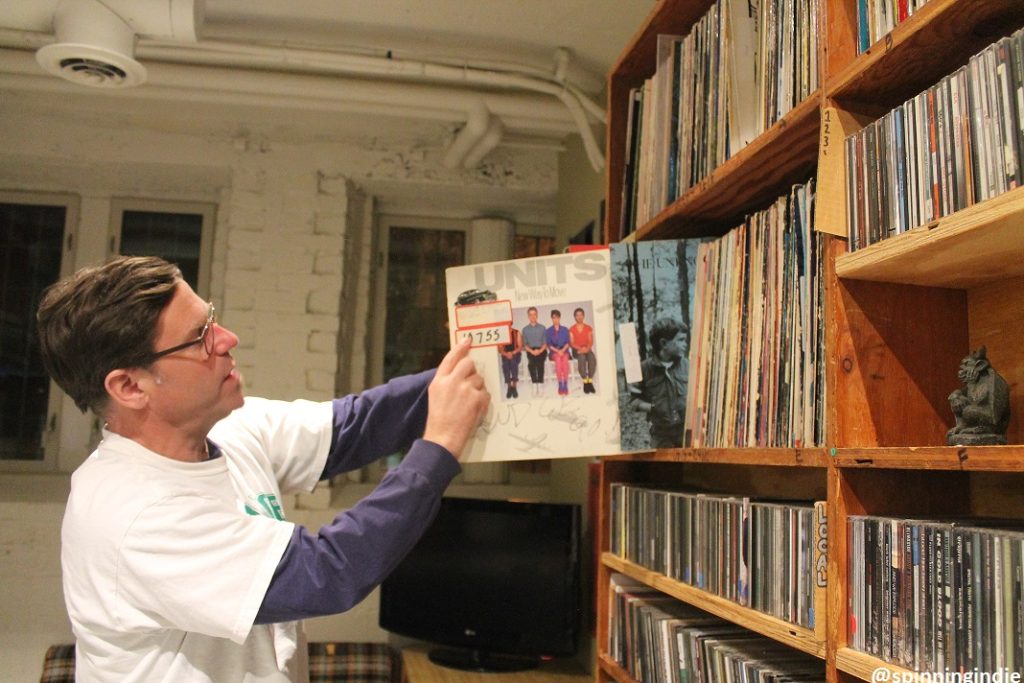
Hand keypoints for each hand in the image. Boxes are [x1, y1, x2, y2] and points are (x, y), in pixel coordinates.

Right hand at [423, 337, 489, 458]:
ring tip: (468, 403)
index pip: (450, 358)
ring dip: (477, 388)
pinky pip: (486, 393)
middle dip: (472, 371)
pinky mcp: (477, 398)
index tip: (467, 340)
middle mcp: (452, 381)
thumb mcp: (436, 395)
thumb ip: (446, 381)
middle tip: (469, 382)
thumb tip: (461, 371)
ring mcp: (466, 389)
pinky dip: (483, 400)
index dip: (460, 348)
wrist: (443, 438)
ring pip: (479, 379)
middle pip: (468, 364)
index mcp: (439, 380)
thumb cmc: (439, 419)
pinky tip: (474, 409)